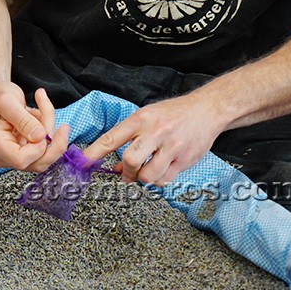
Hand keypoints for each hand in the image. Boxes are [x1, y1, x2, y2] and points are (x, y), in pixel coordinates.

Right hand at [0, 82, 69, 170]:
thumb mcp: (7, 101)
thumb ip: (23, 120)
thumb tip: (40, 137)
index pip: (21, 160)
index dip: (38, 147)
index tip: (43, 129)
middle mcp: (4, 156)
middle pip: (38, 164)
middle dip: (54, 142)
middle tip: (63, 125)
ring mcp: (15, 155)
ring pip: (46, 154)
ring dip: (50, 129)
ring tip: (42, 104)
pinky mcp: (25, 151)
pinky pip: (46, 146)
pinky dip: (48, 127)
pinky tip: (38, 112)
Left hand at [84, 92, 224, 184]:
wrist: (208, 109)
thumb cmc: (173, 114)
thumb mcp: (147, 117)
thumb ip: (128, 139)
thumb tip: (112, 166)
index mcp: (141, 119)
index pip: (111, 139)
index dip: (93, 154)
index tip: (82, 164)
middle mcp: (156, 131)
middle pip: (129, 160)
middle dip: (125, 172)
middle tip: (127, 172)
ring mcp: (172, 146)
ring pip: (147, 175)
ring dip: (143, 178)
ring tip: (148, 168)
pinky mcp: (185, 159)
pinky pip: (164, 180)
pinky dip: (159, 180)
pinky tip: (162, 168)